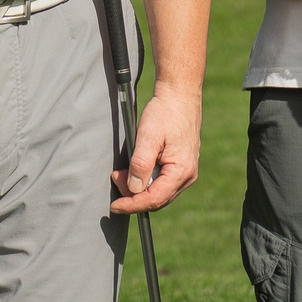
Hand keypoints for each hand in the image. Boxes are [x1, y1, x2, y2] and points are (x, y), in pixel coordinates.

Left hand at [115, 83, 200, 213]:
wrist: (179, 95)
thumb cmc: (165, 112)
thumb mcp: (148, 136)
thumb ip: (141, 164)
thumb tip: (134, 189)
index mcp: (182, 171)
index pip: (154, 199)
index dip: (132, 205)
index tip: (115, 206)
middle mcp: (187, 176)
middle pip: (156, 198)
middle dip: (132, 194)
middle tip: (116, 176)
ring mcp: (185, 172)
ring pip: (158, 192)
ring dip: (138, 187)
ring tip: (122, 172)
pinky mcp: (180, 166)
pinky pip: (161, 182)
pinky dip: (145, 179)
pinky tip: (134, 169)